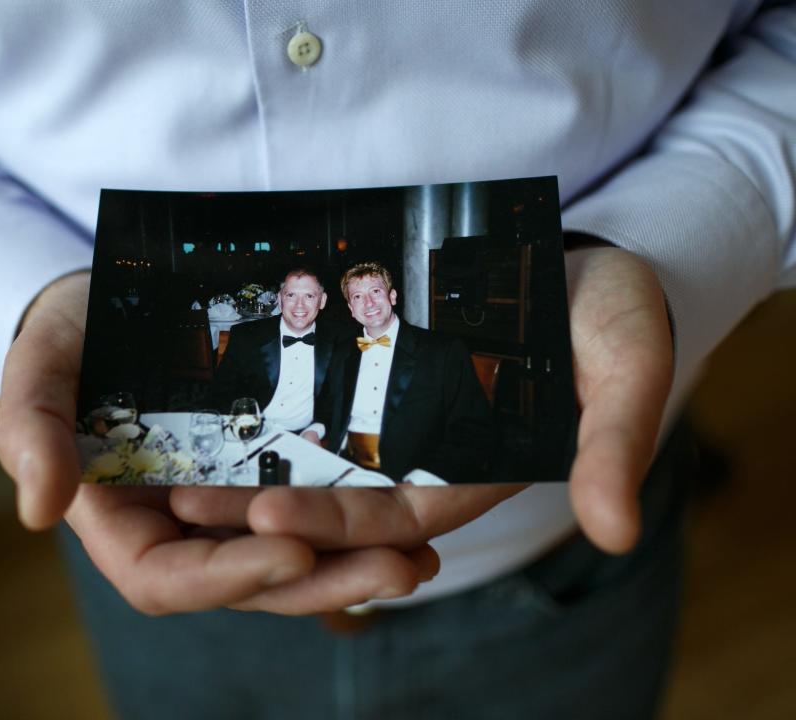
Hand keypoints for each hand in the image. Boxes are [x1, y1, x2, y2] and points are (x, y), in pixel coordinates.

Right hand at [0, 271, 437, 614]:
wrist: (122, 297)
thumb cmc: (74, 332)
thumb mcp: (41, 365)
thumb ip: (30, 429)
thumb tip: (39, 511)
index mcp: (124, 523)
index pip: (168, 580)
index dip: (227, 578)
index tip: (290, 551)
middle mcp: (184, 527)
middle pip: (250, 582)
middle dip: (320, 583)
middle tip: (395, 570)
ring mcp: (232, 504)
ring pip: (292, 556)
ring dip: (355, 566)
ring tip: (419, 559)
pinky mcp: (272, 473)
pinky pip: (316, 512)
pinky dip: (360, 527)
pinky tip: (416, 523)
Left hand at [173, 246, 672, 556]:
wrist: (586, 259)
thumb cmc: (611, 313)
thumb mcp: (625, 366)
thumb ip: (616, 442)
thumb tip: (618, 531)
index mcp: (473, 475)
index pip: (394, 521)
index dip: (337, 525)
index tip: (270, 515)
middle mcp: (422, 458)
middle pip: (334, 500)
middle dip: (263, 507)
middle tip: (186, 501)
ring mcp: (391, 416)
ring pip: (309, 457)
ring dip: (246, 470)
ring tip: (171, 471)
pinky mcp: (368, 370)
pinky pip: (310, 397)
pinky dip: (264, 407)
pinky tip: (207, 402)